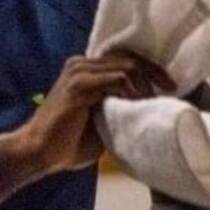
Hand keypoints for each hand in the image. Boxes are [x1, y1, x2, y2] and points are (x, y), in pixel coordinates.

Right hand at [20, 53, 173, 175]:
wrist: (38, 152)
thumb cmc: (67, 142)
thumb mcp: (99, 120)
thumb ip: (116, 107)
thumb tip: (147, 108)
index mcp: (85, 69)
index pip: (123, 57)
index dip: (149, 69)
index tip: (168, 86)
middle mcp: (81, 64)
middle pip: (129, 56)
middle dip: (155, 72)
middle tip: (171, 90)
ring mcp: (79, 72)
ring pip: (127, 66)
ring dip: (145, 84)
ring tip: (154, 103)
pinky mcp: (79, 85)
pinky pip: (117, 79)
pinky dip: (133, 92)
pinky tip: (139, 106)